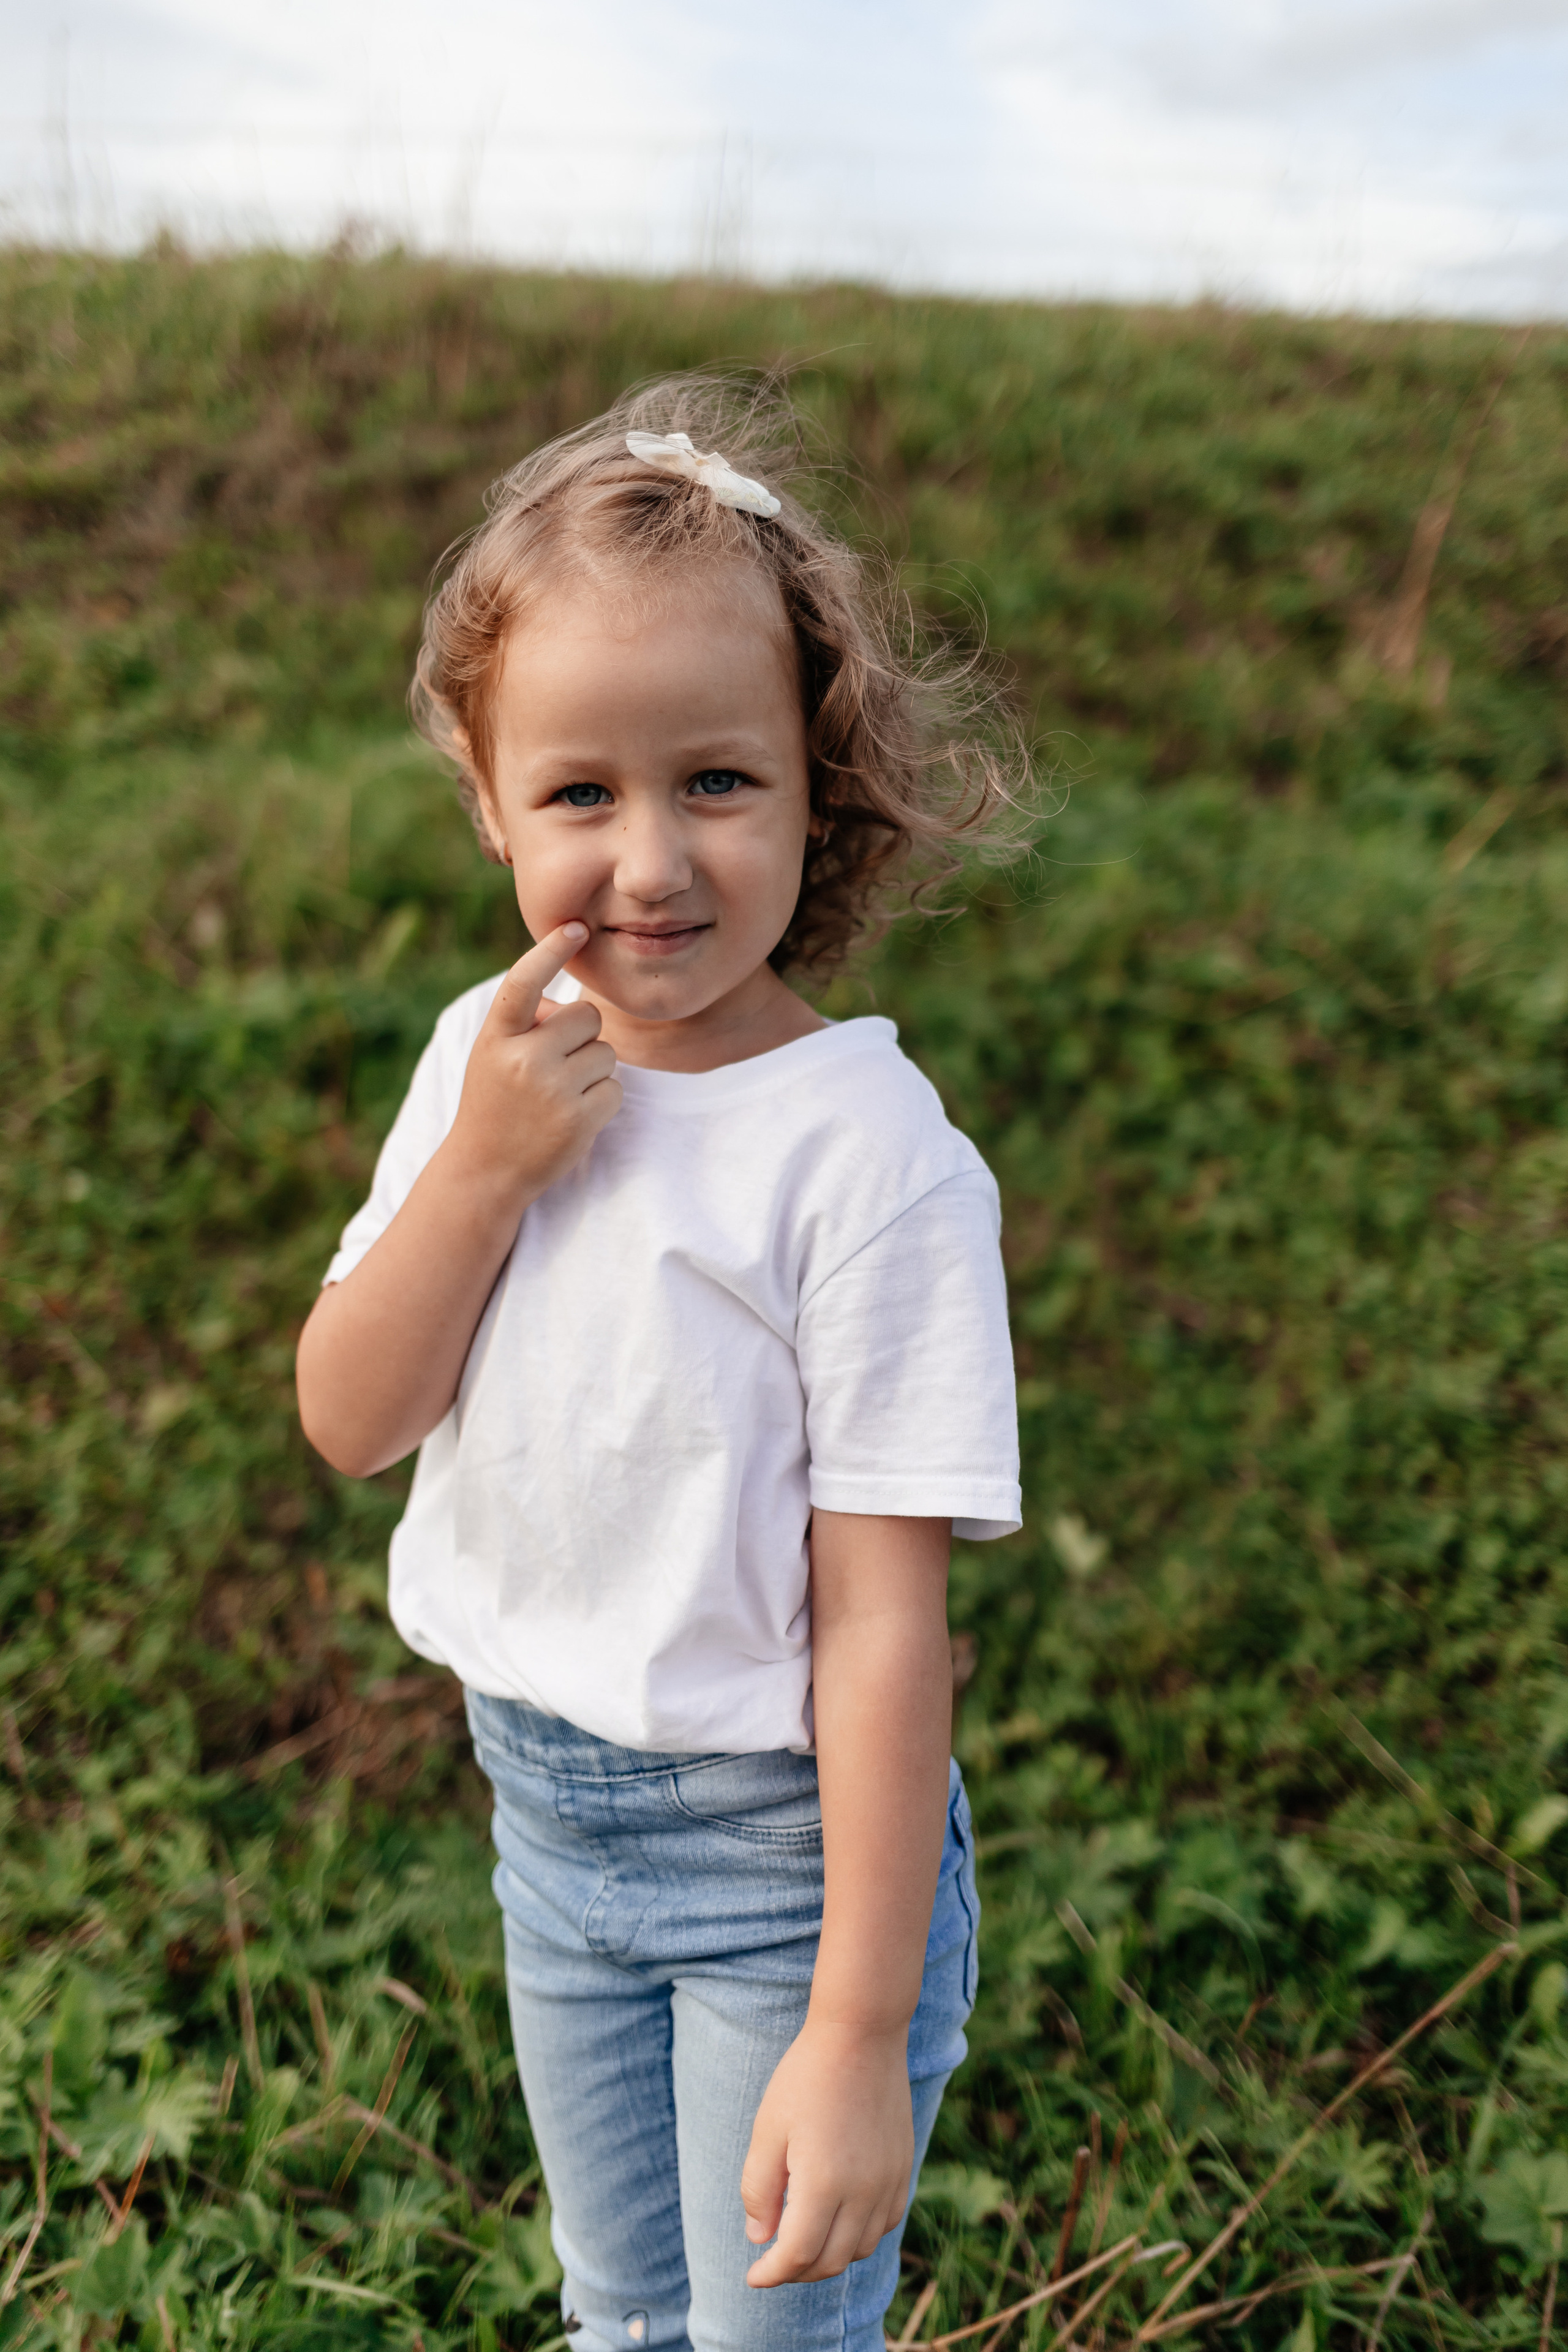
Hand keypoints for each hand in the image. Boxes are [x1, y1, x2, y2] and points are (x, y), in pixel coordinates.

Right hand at [446, 923, 621, 1205]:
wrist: (486, 1170)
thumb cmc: (495, 1101)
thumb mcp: (493, 1054)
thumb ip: (527, 1022)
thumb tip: (573, 1005)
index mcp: (496, 1036)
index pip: (524, 982)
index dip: (549, 951)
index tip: (575, 927)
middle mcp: (522, 1059)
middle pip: (586, 1017)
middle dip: (581, 1036)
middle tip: (555, 1065)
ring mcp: (552, 1090)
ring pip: (606, 1052)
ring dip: (593, 1069)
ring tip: (560, 1094)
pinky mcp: (579, 1119)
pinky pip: (615, 1088)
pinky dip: (602, 1100)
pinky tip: (572, 1115)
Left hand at [741, 2019, 913, 2287]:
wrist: (861, 2034)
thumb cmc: (806, 2077)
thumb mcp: (768, 2130)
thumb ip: (760, 2190)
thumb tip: (760, 2239)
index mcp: (824, 2185)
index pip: (797, 2255)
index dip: (771, 2273)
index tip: (752, 2276)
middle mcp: (863, 2192)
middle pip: (830, 2261)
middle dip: (797, 2271)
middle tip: (773, 2261)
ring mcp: (889, 2181)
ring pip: (860, 2248)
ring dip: (829, 2257)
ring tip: (803, 2242)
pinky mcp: (903, 2168)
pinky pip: (885, 2224)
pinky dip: (859, 2236)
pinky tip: (840, 2220)